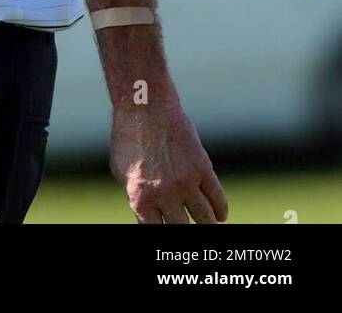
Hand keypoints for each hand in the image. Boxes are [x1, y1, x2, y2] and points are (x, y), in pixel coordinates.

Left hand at [110, 95, 227, 222]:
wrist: (144, 108)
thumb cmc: (128, 139)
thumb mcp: (122, 171)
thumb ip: (138, 197)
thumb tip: (149, 217)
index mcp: (140, 197)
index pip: (155, 232)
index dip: (162, 235)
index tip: (167, 231)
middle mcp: (164, 194)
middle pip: (182, 230)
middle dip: (186, 233)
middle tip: (189, 230)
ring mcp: (185, 182)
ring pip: (206, 220)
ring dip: (208, 226)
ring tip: (208, 227)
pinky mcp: (202, 168)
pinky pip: (218, 199)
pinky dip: (220, 211)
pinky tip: (219, 216)